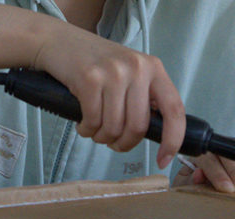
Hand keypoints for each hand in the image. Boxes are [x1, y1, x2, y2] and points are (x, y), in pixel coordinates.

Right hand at [34, 21, 185, 168]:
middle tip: (113, 143)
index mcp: (154, 69)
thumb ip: (145, 97)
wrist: (60, 42)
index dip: (173, 139)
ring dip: (102, 138)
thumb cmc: (97, 64)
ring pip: (114, 128)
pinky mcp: (89, 79)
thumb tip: (158, 133)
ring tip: (95, 131)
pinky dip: (87, 131)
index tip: (163, 160)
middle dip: (124, 144)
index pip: (174, 109)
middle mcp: (137, 68)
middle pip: (138, 126)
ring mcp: (113, 72)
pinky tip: (83, 124)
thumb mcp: (130, 72)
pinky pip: (93, 121)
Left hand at [173, 153, 234, 191]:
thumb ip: (188, 181)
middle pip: (229, 157)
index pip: (209, 161)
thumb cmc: (191, 183)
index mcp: (200, 155)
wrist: (196, 179)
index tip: (227, 189)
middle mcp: (218, 150)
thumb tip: (199, 175)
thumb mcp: (183, 184)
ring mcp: (234, 153)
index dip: (218, 174)